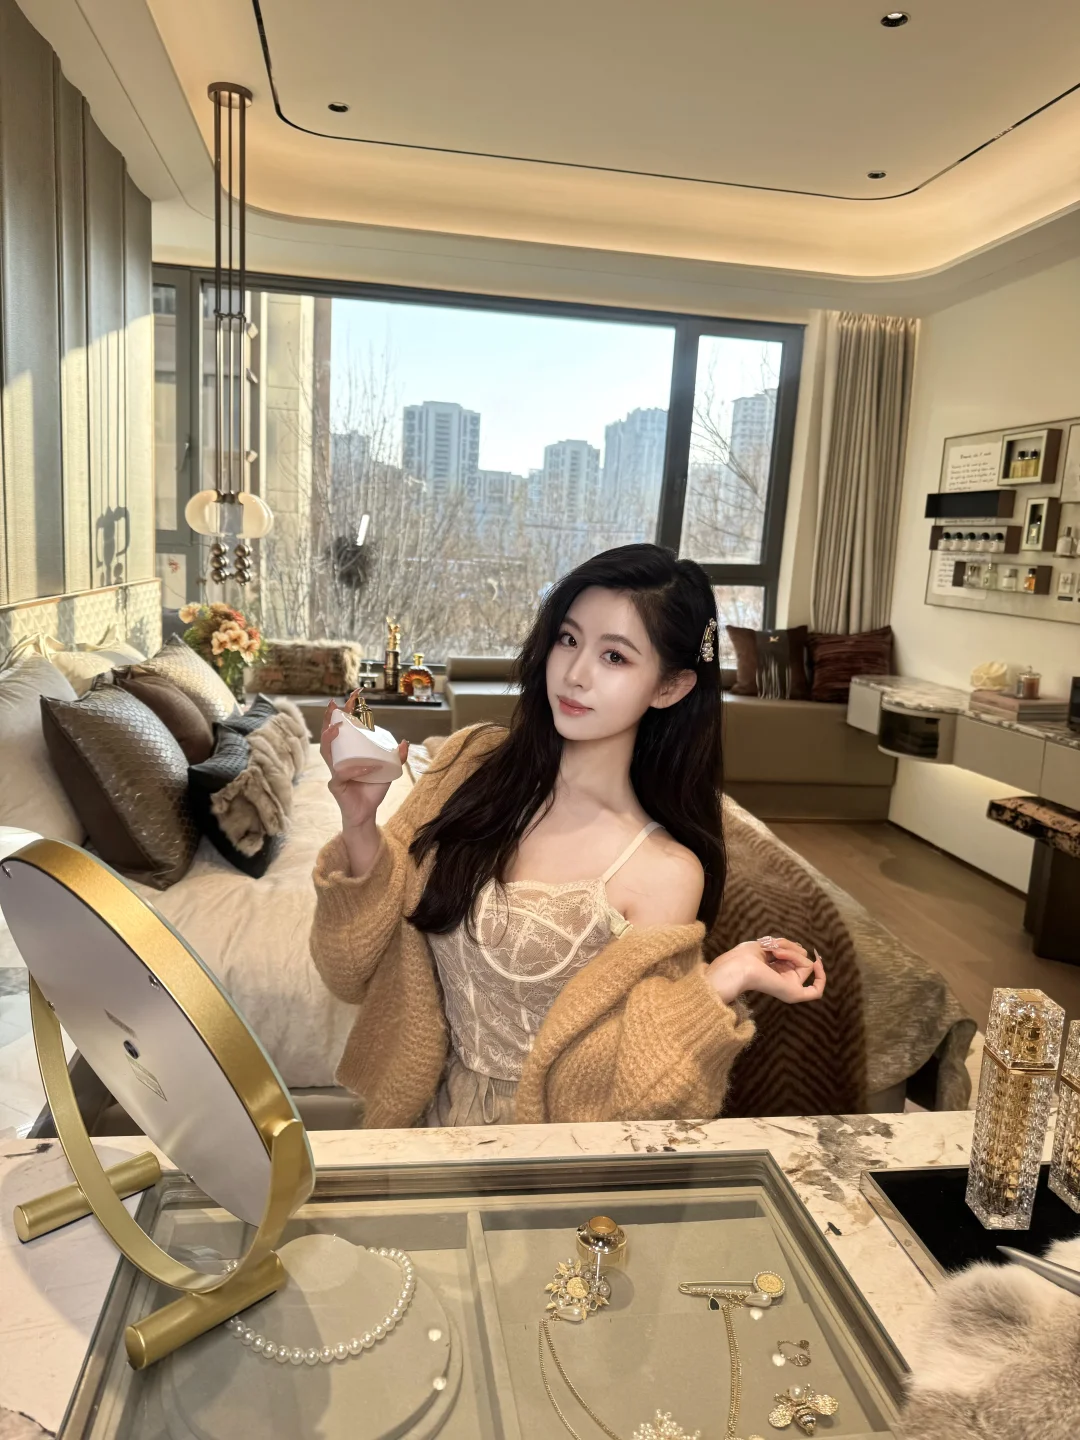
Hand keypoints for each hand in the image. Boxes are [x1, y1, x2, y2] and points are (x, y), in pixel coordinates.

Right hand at [320, 698, 408, 832]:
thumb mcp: (388, 771)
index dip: (347, 711)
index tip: (355, 695)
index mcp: (348, 753)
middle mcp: (338, 759)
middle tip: (338, 703)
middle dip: (332, 717)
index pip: (344, 728)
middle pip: (329, 734)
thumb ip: (396, 757)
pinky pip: (342, 774)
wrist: (366, 813)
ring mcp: (334, 771)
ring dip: (330, 737)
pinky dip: (356, 769)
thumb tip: (405, 741)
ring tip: (337, 726)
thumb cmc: (372, 790)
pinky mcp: (336, 785)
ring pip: (327, 751)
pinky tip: (366, 766)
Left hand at [705, 937, 825, 1007]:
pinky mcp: (794, 994)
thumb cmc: (746, 956)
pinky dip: (822, 977)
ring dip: (792, 952)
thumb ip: (788, 947)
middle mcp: (783, 979)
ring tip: (775, 952)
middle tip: (773, 947)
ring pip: (806, 964)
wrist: (739, 967)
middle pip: (802, 957)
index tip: (781, 942)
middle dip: (790, 947)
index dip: (792, 948)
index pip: (794, 956)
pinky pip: (816, 991)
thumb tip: (804, 950)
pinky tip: (818, 964)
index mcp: (775, 970)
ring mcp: (789, 988)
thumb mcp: (769, 945)